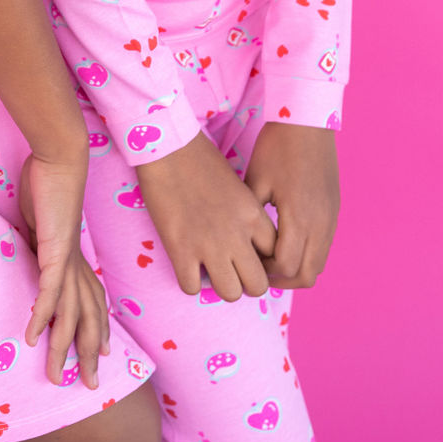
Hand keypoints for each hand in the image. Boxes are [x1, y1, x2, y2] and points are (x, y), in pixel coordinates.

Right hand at [19, 152, 109, 388]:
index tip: (101, 352)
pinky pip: (49, 292)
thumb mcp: (43, 219)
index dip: (97, 328)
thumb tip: (34, 247)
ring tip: (56, 376)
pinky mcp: (54, 252)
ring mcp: (66, 260)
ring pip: (69, 314)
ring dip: (63, 348)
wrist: (60, 159)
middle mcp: (76, 263)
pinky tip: (34, 337)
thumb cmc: (49, 183)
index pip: (91, 300)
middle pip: (87, 317)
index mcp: (75, 256)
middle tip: (92, 386)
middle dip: (88, 353)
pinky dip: (43, 317)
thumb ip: (41, 239)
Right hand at [137, 130, 276, 300]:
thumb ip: (246, 217)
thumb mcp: (237, 187)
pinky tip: (186, 264)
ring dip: (220, 285)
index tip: (248, 256)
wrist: (168, 147)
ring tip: (209, 269)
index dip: (262, 261)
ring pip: (230, 294)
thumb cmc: (201, 160)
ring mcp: (209, 245)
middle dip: (245, 282)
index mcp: (253, 216)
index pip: (275, 257)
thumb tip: (245, 243)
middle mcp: (237, 235)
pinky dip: (190, 281)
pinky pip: (192, 288)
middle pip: (258, 286)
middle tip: (231, 269)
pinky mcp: (180, 250)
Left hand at [244, 122, 339, 287]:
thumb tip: (239, 242)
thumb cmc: (277, 147)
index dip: (264, 272)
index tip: (247, 262)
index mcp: (300, 219)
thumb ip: (251, 217)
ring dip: (297, 268)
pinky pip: (324, 247)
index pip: (286, 267)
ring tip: (272, 257)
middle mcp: (321, 225)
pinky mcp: (334, 212)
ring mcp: (331, 219)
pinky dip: (307, 254)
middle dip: (282, 279)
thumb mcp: (256, 181)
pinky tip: (287, 241)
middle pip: (306, 276)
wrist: (308, 121)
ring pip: (318, 264)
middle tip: (259, 269)